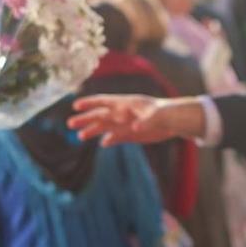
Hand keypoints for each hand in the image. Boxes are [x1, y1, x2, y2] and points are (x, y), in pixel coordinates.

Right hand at [66, 95, 206, 144]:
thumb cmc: (167, 113)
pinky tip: (102, 144)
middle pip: (100, 116)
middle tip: (70, 124)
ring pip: (105, 127)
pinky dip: (109, 140)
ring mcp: (125, 124)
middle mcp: (122, 113)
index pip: (104, 102)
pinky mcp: (131, 135)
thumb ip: (146, 121)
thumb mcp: (158, 116)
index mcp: (126, 104)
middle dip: (85, 119)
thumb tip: (136, 128)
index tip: (76, 105)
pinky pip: (116, 137)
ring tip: (79, 137)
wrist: (175, 121)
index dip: (90, 103)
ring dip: (92, 131)